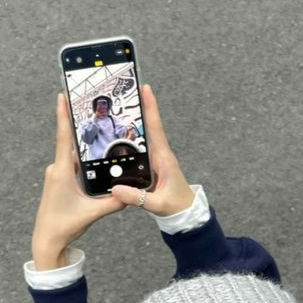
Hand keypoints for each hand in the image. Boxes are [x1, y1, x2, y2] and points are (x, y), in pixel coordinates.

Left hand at [31, 93, 126, 264]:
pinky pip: (73, 167)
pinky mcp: (59, 183)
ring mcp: (57, 176)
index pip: (64, 137)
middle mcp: (57, 169)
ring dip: (86, 150)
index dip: (63, 115)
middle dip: (84, 130)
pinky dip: (84, 164)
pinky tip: (96, 164)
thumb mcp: (93, 213)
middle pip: (73, 145)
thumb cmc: (63, 226)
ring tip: (102, 138)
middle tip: (94, 111)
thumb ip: (114, 202)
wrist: (47, 241)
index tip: (62, 95)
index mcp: (62, 171)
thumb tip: (132, 194)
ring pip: (75, 158)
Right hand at [111, 84, 195, 216]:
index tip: (146, 89)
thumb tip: (117, 190)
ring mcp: (155, 159)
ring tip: (118, 106)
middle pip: (148, 126)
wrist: (185, 213)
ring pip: (142, 136)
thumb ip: (138, 198)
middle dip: (139, 108)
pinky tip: (117, 135)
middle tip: (128, 89)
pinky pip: (138, 148)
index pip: (156, 129)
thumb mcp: (157, 204)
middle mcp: (160, 154)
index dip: (151, 109)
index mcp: (164, 159)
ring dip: (133, 122)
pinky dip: (129, 139)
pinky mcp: (150, 165)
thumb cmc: (176, 206)